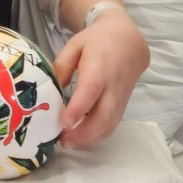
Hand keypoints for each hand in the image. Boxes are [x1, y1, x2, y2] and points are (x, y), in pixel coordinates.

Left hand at [54, 7, 149, 148]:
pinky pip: (113, 124)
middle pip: (103, 116)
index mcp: (99, 68)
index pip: (90, 92)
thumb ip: (62, 66)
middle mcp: (113, 87)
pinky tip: (84, 136)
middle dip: (83, 133)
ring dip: (90, 138)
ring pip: (110, 125)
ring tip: (70, 142)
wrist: (129, 41)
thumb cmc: (97, 41)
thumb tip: (53, 89)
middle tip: (63, 140)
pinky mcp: (124, 104)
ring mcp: (121, 98)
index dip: (77, 110)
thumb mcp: (75, 45)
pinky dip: (99, 134)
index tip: (63, 123)